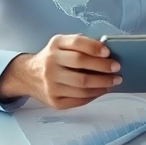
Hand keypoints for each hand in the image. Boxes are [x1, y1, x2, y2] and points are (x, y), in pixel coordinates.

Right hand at [0, 34, 120, 109]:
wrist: (28, 76)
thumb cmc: (53, 58)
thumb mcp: (61, 44)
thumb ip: (80, 44)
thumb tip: (107, 53)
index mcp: (55, 45)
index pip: (76, 43)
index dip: (94, 47)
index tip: (108, 52)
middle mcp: (50, 63)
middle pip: (81, 65)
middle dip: (103, 67)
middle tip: (117, 69)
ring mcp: (51, 84)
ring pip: (82, 86)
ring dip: (102, 84)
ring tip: (114, 81)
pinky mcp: (54, 101)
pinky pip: (79, 99)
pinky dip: (94, 95)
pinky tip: (102, 90)